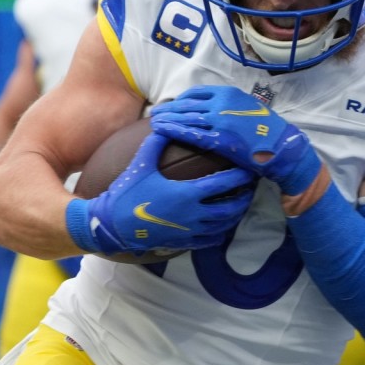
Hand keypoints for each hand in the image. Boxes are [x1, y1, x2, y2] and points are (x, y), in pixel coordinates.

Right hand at [67, 132, 257, 255]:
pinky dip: (223, 231)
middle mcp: (194, 214)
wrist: (113, 225)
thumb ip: (155, 143)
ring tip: (242, 203)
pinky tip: (224, 223)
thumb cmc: (127, 194)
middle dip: (244, 196)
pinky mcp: (185, 242)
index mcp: (186, 193)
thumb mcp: (141, 165)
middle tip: (251, 187)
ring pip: (225, 225)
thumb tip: (164, 122)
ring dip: (237, 214)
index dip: (239, 176)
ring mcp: (191, 231)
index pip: (223, 183)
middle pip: (231, 207)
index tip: (248, 169)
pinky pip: (212, 239)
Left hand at [150, 85, 321, 194]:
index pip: (197, 92)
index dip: (181, 99)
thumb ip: (231, 105)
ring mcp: (220, 121)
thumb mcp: (249, 108)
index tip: (173, 105)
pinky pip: (190, 133)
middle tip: (155, 113)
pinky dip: (173, 130)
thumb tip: (216, 109)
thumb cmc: (268, 130)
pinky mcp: (219, 140)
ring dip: (166, 119)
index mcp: (229, 94)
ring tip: (153, 121)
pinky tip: (161, 131)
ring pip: (185, 117)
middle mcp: (222, 104)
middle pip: (187, 104)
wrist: (283, 146)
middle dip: (169, 109)